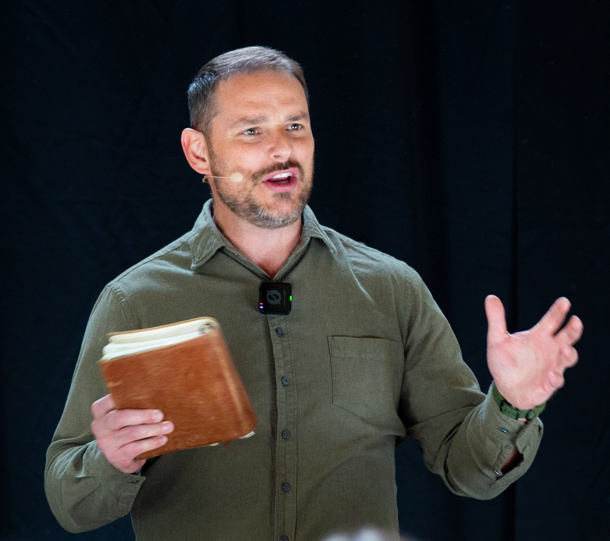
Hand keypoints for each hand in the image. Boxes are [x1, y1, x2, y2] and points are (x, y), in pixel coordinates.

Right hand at [91, 394, 173, 473]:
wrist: (120, 454)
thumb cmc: (126, 426)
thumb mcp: (124, 413)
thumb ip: (132, 403)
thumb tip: (156, 393)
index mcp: (101, 411)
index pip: (111, 400)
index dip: (127, 397)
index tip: (147, 395)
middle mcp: (100, 427)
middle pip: (120, 418)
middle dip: (143, 416)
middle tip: (160, 415)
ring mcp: (106, 443)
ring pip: (131, 433)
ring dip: (152, 429)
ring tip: (168, 427)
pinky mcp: (116, 457)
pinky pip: (135, 448)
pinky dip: (151, 443)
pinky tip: (162, 440)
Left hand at [485, 295, 582, 409]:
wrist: (505, 388)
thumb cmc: (505, 362)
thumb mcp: (497, 340)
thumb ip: (496, 319)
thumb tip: (490, 297)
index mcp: (539, 337)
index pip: (552, 321)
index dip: (558, 311)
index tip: (564, 301)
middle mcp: (550, 350)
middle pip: (568, 337)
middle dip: (573, 329)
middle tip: (576, 321)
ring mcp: (552, 367)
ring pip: (568, 358)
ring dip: (569, 354)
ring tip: (564, 348)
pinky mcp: (549, 384)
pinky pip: (556, 381)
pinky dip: (555, 377)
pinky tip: (550, 375)